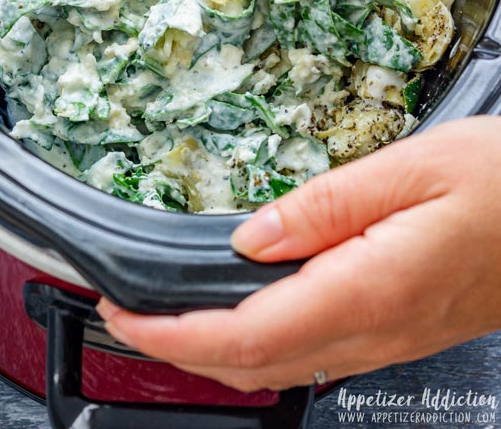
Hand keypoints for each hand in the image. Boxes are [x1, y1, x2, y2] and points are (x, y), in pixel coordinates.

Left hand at [97, 117, 500, 391]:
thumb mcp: (412, 168)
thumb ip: (321, 205)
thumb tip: (249, 238)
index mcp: (368, 290)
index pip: (244, 337)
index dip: (171, 335)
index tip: (123, 313)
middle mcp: (376, 329)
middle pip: (254, 365)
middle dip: (180, 349)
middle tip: (130, 310)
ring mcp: (391, 338)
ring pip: (283, 366)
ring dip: (217, 349)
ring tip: (174, 310)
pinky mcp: (402, 328)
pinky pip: (316, 351)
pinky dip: (262, 340)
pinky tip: (250, 307)